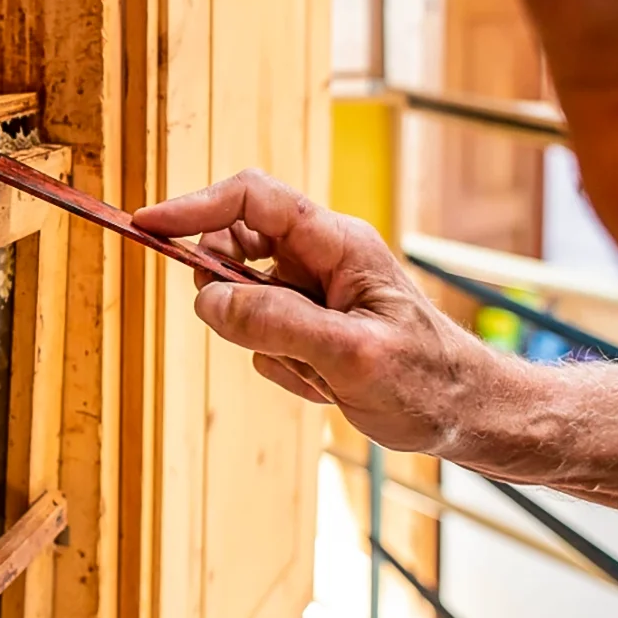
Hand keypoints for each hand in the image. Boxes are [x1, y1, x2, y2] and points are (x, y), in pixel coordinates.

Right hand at [133, 169, 504, 455]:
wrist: (469, 418)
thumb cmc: (429, 383)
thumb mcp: (352, 357)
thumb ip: (277, 323)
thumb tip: (207, 300)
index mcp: (337, 244)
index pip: (251, 200)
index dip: (195, 207)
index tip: (149, 226)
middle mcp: (322, 257)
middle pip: (236, 246)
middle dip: (230, 294)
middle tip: (253, 334)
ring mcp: (314, 291)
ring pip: (243, 299)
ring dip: (264, 343)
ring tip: (317, 374)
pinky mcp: (309, 323)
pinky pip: (259, 335)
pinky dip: (279, 365)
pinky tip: (324, 385)